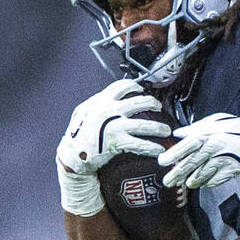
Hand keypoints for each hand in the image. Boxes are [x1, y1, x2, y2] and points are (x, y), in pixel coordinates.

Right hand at [56, 80, 169, 215]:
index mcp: (101, 101)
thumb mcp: (85, 112)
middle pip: (138, 102)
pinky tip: (158, 149)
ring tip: (166, 130)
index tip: (142, 89)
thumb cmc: (78, 134)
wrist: (73, 153)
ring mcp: (114, 126)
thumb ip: (98, 104)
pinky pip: (140, 144)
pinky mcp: (117, 142)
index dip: (135, 86)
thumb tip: (109, 99)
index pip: (121, 86)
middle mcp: (109, 110)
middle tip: (159, 107)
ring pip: (143, 124)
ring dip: (158, 127)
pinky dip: (151, 147)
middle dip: (153, 103)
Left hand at [160, 114, 239, 190]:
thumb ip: (196, 127)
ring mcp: (222, 161)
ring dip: (191, 181)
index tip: (162, 162)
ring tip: (184, 184)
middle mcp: (214, 148)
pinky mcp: (230, 171)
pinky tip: (201, 184)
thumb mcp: (216, 121)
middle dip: (177, 173)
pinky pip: (215, 180)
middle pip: (191, 163)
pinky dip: (206, 183)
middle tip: (167, 182)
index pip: (187, 146)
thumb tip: (178, 133)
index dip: (173, 155)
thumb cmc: (237, 129)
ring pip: (202, 174)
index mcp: (209, 134)